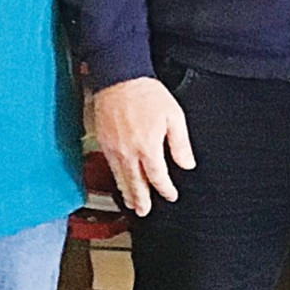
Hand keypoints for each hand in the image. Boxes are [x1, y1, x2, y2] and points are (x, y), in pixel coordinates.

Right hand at [90, 77, 194, 215]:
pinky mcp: (103, 141)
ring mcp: (113, 148)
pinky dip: (116, 177)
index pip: (157, 176)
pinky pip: (110, 166)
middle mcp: (128, 151)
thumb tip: (187, 164)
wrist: (120, 77)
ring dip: (127, 193)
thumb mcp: (174, 116)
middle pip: (135, 183)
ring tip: (132, 203)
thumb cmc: (146, 93)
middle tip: (145, 211)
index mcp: (147, 146)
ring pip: (120, 178)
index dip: (165, 189)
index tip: (171, 195)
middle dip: (142, 199)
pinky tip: (120, 180)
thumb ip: (181, 143)